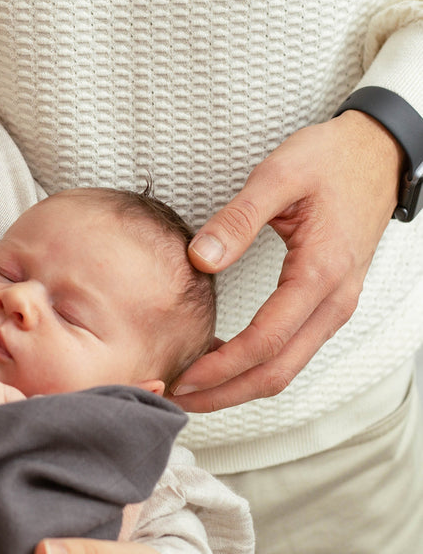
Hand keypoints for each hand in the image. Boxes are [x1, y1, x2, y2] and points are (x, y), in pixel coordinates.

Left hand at [171, 111, 400, 410]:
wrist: (376, 153)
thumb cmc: (328, 160)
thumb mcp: (278, 175)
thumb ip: (237, 218)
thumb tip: (200, 259)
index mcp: (320, 272)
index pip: (266, 340)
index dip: (221, 366)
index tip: (181, 376)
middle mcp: (335, 300)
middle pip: (279, 371)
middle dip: (225, 393)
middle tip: (176, 400)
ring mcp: (337, 305)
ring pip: (288, 367)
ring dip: (240, 386)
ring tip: (192, 390)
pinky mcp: (330, 302)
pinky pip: (294, 349)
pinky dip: (257, 367)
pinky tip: (222, 363)